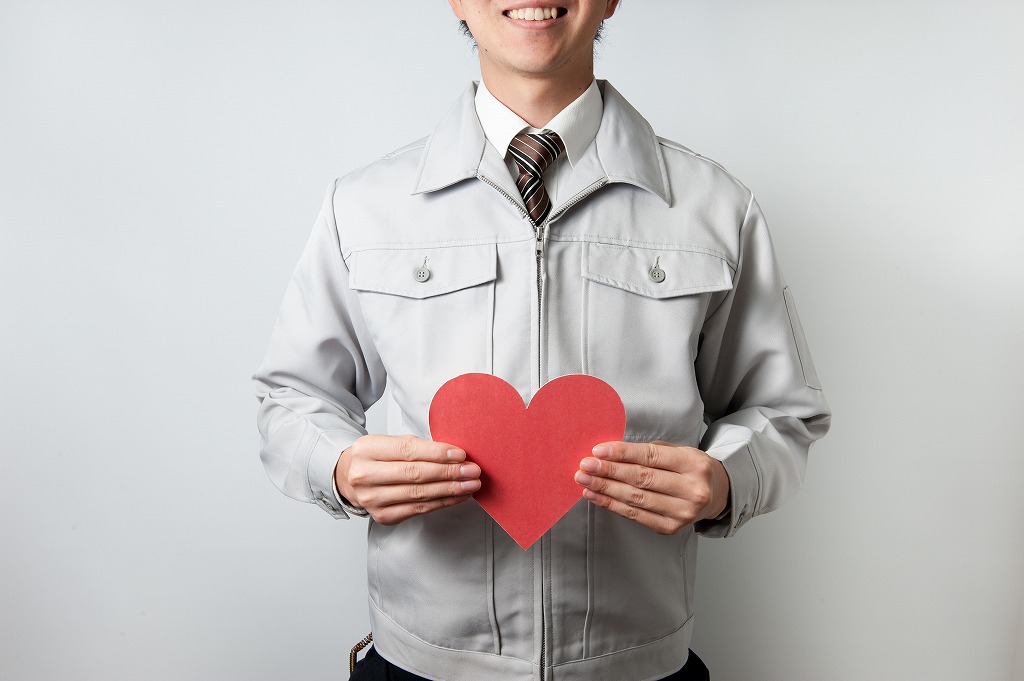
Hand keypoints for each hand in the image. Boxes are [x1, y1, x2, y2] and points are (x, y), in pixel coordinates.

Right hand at [335, 434, 481, 524]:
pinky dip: (442, 502)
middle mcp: (366, 476)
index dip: (437, 453)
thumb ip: (416, 447)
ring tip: (471, 484)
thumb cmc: (375, 457)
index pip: (408, 451)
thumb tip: (454, 454)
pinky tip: (458, 496)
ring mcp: (373, 500)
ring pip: (420, 495)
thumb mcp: (388, 442)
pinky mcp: (384, 517)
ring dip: (451, 490)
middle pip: (415, 475)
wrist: (349, 478)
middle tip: (472, 470)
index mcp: (367, 450)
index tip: (460, 454)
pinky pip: (420, 509)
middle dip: (449, 473)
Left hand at [575, 441, 729, 534]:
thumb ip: (649, 452)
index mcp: (694, 464)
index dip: (622, 454)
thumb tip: (609, 453)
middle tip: (585, 465)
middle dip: (609, 471)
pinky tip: (596, 495)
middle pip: (642, 479)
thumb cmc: (689, 469)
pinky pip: (635, 515)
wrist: (713, 495)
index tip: (598, 450)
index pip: (651, 457)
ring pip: (635, 499)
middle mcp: (692, 490)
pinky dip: (611, 505)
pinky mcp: (670, 528)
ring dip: (605, 489)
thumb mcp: (678, 451)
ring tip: (585, 480)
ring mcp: (683, 512)